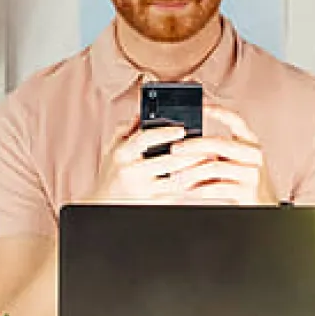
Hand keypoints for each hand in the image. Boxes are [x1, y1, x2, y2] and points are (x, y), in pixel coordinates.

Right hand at [87, 118, 211, 203]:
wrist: (104, 203)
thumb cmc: (112, 173)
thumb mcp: (113, 148)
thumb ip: (128, 129)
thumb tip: (142, 112)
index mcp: (122, 155)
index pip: (144, 139)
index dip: (165, 132)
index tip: (181, 129)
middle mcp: (132, 173)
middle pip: (167, 160)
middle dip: (191, 152)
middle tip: (206, 145)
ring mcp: (144, 190)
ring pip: (176, 179)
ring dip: (195, 169)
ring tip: (210, 160)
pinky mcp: (154, 203)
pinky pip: (177, 194)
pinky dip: (192, 185)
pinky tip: (202, 177)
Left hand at [166, 105, 278, 205]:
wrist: (265, 204)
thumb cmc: (246, 180)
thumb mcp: (237, 160)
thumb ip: (220, 150)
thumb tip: (188, 143)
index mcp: (251, 143)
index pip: (236, 120)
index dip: (219, 111)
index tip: (201, 105)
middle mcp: (254, 155)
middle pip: (218, 143)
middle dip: (192, 145)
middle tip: (175, 149)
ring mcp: (251, 174)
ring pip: (213, 167)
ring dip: (190, 171)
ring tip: (177, 176)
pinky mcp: (245, 192)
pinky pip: (214, 188)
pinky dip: (197, 188)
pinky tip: (190, 189)